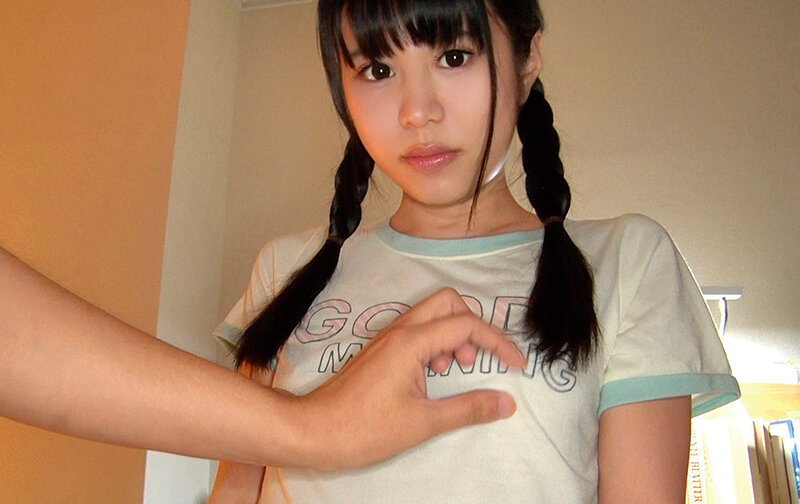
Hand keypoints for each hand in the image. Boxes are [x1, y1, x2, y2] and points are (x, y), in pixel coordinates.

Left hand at [290, 288, 525, 470]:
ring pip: (431, 316)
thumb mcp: (423, 423)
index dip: (497, 342)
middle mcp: (399, 331)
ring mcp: (387, 338)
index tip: (516, 366)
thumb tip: (505, 402)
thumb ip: (468, 408)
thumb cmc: (363, 429)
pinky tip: (430, 377)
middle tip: (473, 362)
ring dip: (452, 336)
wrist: (313, 431)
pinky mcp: (380, 350)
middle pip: (448, 303)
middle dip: (472, 326)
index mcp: (411, 342)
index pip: (466, 325)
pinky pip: (416, 332)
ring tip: (451, 371)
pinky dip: (434, 345)